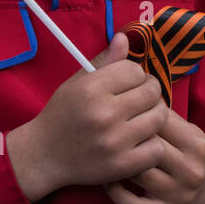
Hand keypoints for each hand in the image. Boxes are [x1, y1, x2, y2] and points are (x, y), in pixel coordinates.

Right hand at [6, 33, 167, 203]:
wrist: (45, 155)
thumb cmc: (62, 114)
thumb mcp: (77, 83)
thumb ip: (103, 62)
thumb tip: (124, 38)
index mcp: (91, 89)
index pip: (135, 70)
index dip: (135, 75)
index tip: (129, 82)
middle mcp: (104, 113)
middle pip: (152, 92)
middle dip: (150, 92)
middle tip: (141, 98)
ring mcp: (114, 141)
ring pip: (159, 118)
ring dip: (155, 116)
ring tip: (142, 118)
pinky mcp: (122, 165)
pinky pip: (157, 149)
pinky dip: (153, 145)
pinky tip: (140, 142)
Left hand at [105, 111, 204, 203]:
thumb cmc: (180, 148)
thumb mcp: (179, 127)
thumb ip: (157, 110)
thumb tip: (124, 86)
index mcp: (195, 141)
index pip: (159, 121)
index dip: (134, 113)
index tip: (116, 111)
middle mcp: (192, 169)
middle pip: (148, 147)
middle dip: (125, 139)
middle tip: (104, 133)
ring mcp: (180, 194)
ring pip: (139, 174)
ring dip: (118, 164)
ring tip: (103, 154)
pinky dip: (118, 194)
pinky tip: (108, 182)